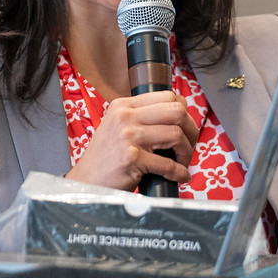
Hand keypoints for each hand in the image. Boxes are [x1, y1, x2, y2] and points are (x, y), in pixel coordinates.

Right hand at [66, 91, 200, 191]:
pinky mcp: (131, 158)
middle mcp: (125, 117)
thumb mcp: (118, 127)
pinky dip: (179, 173)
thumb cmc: (105, 158)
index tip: (184, 129)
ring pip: (176, 135)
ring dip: (186, 153)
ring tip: (182, 162)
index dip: (184, 113)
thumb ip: (141, 118)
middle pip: (177, 111)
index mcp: (123, 105)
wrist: (86, 181)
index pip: (167, 96)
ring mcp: (128, 137)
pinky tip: (179, 176)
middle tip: (188, 146)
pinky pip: (168, 164)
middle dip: (191, 131)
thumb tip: (180, 115)